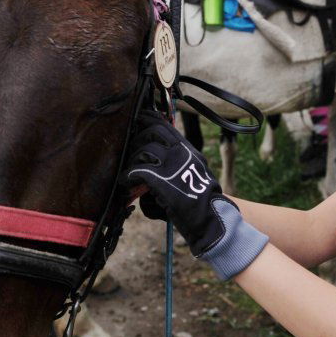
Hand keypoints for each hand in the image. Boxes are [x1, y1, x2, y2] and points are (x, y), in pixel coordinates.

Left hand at [123, 111, 227, 254]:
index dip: (149, 120)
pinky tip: (125, 182)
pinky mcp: (162, 180)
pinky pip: (138, 171)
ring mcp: (171, 165)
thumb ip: (169, 167)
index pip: (166, 126)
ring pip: (143, 150)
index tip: (139, 118)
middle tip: (130, 150)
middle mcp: (181, 153)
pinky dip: (127, 176)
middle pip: (152, 132)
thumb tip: (146, 169)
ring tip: (128, 172)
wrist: (210, 218)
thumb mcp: (189, 176)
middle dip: (138, 139)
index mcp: (188, 150)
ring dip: (132, 160)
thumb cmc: (199, 202)